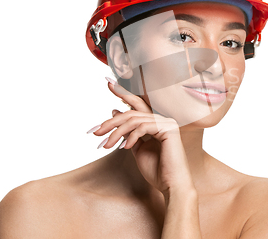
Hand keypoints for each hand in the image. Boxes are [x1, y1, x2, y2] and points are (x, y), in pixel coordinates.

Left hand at [91, 78, 194, 195]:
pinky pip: (143, 127)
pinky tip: (124, 147)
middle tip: (96, 132)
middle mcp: (163, 119)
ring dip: (116, 132)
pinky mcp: (169, 129)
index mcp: (156, 123)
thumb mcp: (136, 149)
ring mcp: (167, 122)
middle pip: (132, 112)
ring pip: (134, 119)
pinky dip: (130, 137)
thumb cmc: (156, 170)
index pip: (138, 104)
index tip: (108, 83)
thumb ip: (128, 132)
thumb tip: (115, 112)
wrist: (171, 185)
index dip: (123, 92)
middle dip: (111, 121)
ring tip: (106, 145)